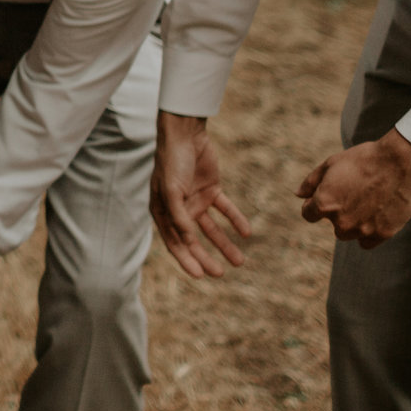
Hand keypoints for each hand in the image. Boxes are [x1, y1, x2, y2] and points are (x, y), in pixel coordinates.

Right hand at [151, 112, 253, 277]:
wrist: (185, 134)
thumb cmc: (172, 161)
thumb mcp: (172, 190)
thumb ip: (179, 216)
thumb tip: (188, 240)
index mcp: (163, 211)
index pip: (175, 242)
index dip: (186, 260)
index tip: (200, 276)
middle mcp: (179, 209)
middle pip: (194, 240)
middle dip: (206, 257)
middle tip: (221, 273)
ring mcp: (196, 200)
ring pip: (212, 229)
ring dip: (224, 244)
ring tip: (240, 261)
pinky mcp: (212, 190)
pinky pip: (225, 210)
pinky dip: (236, 220)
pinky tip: (246, 232)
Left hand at [297, 129, 410, 247]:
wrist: (401, 162)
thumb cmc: (364, 159)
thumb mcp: (332, 163)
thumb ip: (311, 182)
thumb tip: (298, 195)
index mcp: (324, 203)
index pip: (308, 214)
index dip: (315, 204)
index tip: (330, 194)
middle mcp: (341, 221)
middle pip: (333, 224)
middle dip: (340, 212)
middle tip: (356, 193)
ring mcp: (362, 230)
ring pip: (350, 234)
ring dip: (355, 223)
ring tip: (369, 201)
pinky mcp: (382, 234)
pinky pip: (367, 242)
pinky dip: (369, 232)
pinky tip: (377, 215)